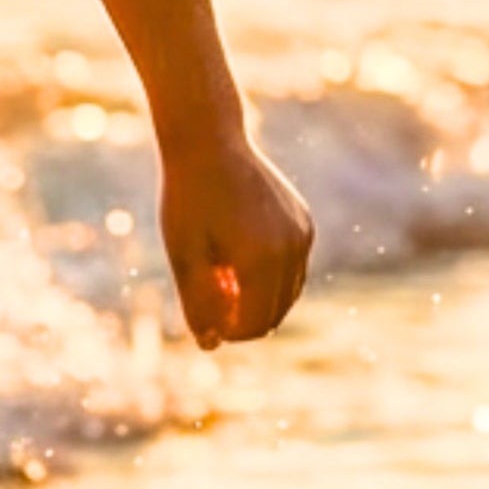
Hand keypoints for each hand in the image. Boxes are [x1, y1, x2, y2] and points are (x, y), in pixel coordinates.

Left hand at [158, 125, 312, 347]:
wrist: (207, 142)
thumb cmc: (188, 199)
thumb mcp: (184, 256)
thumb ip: (198, 304)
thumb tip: (209, 346)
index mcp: (262, 260)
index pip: (254, 325)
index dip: (227, 332)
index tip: (203, 318)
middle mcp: (293, 249)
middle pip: (275, 313)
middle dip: (244, 318)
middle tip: (210, 297)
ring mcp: (303, 234)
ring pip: (288, 292)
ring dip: (259, 297)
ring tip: (221, 274)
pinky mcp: (304, 221)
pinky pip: (292, 266)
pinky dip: (269, 274)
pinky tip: (236, 255)